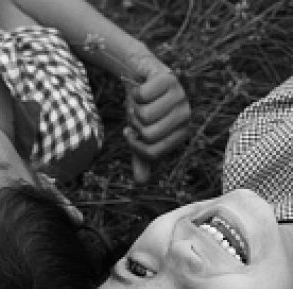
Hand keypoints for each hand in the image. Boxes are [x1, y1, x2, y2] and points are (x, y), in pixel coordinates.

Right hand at [122, 53, 189, 182]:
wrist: (140, 78)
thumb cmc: (143, 108)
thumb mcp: (141, 136)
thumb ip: (142, 157)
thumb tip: (141, 182)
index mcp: (181, 133)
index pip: (152, 152)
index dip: (136, 145)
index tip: (135, 133)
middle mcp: (185, 114)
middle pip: (149, 134)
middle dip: (134, 125)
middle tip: (138, 114)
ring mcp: (180, 94)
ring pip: (144, 115)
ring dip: (133, 108)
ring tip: (140, 102)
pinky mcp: (169, 77)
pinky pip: (142, 95)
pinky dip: (134, 92)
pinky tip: (140, 88)